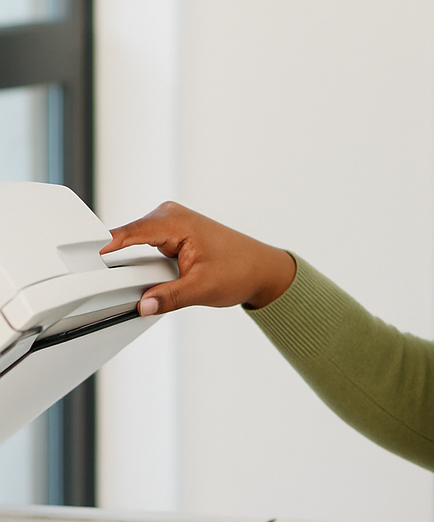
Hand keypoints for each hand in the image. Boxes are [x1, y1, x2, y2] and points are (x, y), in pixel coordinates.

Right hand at [101, 201, 295, 313]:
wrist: (261, 269)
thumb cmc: (240, 270)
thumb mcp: (202, 288)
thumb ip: (169, 297)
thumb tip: (143, 305)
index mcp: (176, 221)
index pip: (131, 232)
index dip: (106, 245)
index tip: (85, 257)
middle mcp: (170, 216)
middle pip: (127, 236)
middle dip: (115, 257)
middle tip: (97, 278)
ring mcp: (169, 224)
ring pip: (134, 242)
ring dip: (127, 260)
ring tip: (115, 279)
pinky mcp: (170, 235)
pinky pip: (144, 246)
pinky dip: (138, 261)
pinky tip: (133, 275)